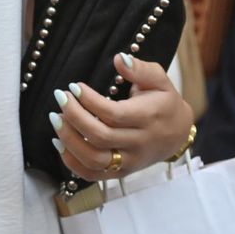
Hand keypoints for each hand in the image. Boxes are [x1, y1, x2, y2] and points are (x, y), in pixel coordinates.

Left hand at [49, 52, 195, 179]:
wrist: (178, 133)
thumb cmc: (164, 102)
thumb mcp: (159, 80)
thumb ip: (140, 69)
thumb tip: (120, 58)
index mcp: (148, 118)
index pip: (113, 114)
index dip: (89, 101)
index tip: (74, 86)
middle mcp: (139, 143)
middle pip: (100, 137)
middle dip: (74, 116)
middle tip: (60, 97)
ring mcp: (130, 161)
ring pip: (94, 159)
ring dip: (69, 140)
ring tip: (56, 118)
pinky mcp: (121, 173)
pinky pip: (93, 175)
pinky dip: (72, 162)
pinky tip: (59, 143)